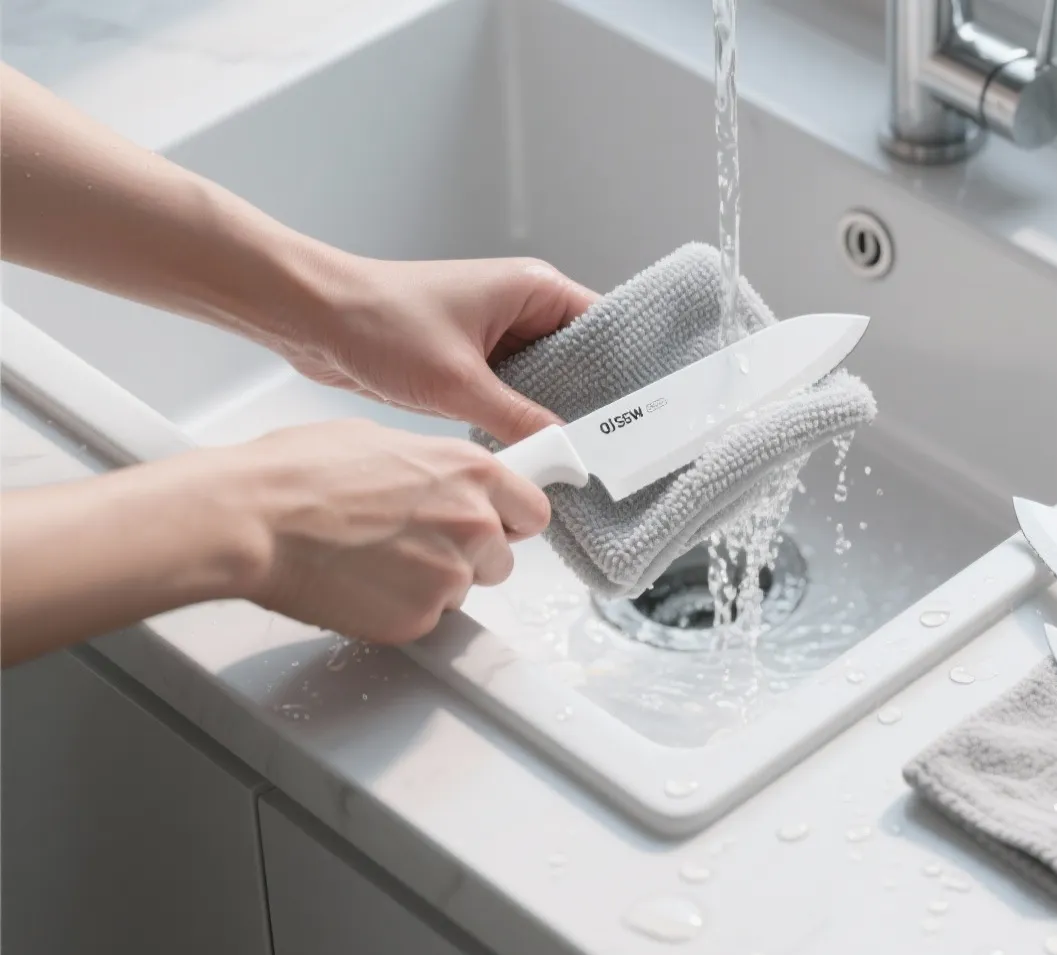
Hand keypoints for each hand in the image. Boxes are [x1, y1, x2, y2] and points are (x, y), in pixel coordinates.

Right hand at [221, 419, 548, 642]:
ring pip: (463, 590)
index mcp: (471, 472)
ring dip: (432, 583)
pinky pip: (425, 620)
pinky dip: (398, 610)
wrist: (253, 518)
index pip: (532, 509)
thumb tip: (437, 480)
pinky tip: (358, 585)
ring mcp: (450, 575)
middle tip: (415, 545)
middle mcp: (474, 523)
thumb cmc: (298, 472)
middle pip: (502, 558)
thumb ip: (432, 469)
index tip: (497, 524)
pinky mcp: (420, 619)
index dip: (510, 520)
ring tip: (374, 561)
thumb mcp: (380, 440)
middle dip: (469, 556)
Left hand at [281, 255, 597, 443]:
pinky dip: (519, 417)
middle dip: (588, 401)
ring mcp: (495, 333)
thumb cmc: (379, 322)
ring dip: (550, 413)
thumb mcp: (459, 383)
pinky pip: (513, 392)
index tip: (638, 415)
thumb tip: (564, 452)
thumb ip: (519, 419)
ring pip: (545, 380)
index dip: (624, 370)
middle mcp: (520, 307)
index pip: (604, 327)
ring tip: (574, 455)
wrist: (310, 316)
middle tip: (609, 449)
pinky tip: (530, 449)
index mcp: (533, 289)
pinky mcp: (470, 358)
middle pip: (580, 359)